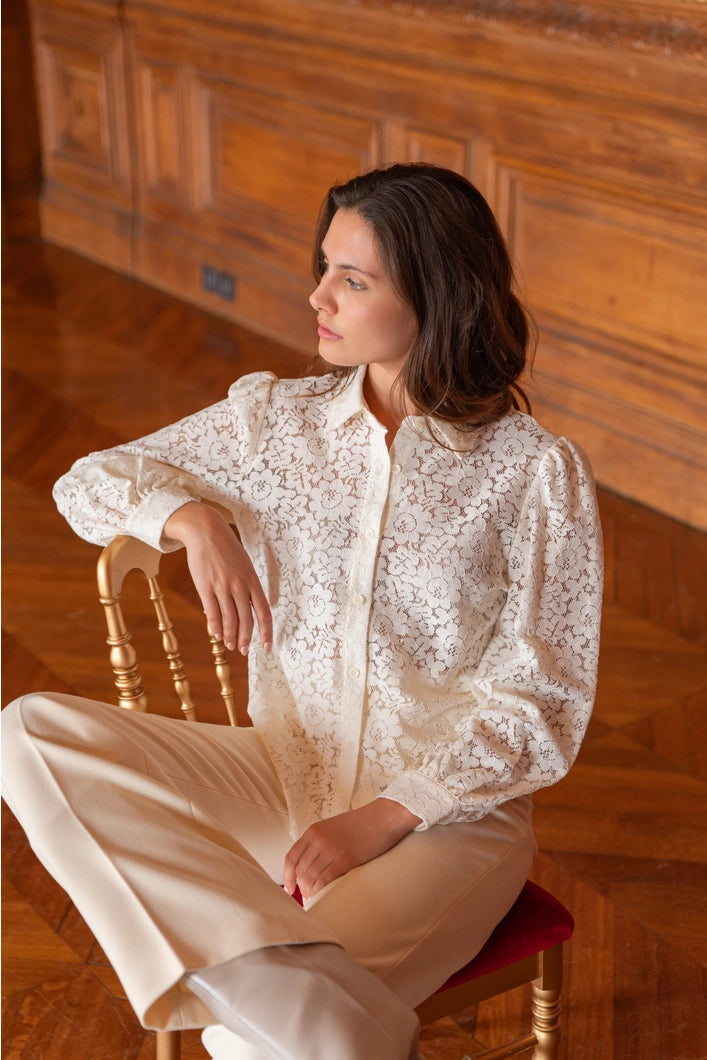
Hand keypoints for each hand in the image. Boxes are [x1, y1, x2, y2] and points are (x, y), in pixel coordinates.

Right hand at [163, 501, 271, 653]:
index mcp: (253, 581)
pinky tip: (216, 635)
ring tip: (229, 645)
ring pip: (229, 620)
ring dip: (229, 636)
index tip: (266, 647)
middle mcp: (240, 586)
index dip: (266, 632)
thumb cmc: (226, 548)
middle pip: (246, 620)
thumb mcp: (244, 565)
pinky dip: (215, 627)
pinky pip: (213, 612)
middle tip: (242, 650)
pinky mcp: (206, 587)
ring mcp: (223, 587)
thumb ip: (247, 586)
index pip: (264, 613)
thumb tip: (247, 608)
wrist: (206, 531)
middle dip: (245, 639)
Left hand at [283, 799, 421, 901]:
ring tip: (315, 900)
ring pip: (311, 878)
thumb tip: (310, 865)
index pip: (291, 857)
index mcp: (314, 830)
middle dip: (301, 888)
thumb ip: (320, 842)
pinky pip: (325, 880)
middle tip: (307, 898)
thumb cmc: (362, 824)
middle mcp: (319, 839)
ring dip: (310, 892)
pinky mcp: (346, 858)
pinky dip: (321, 892)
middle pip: (300, 871)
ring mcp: (331, 848)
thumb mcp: (333, 827)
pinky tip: (323, 897)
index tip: (289, 889)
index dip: (287, 876)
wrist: (384, 817)